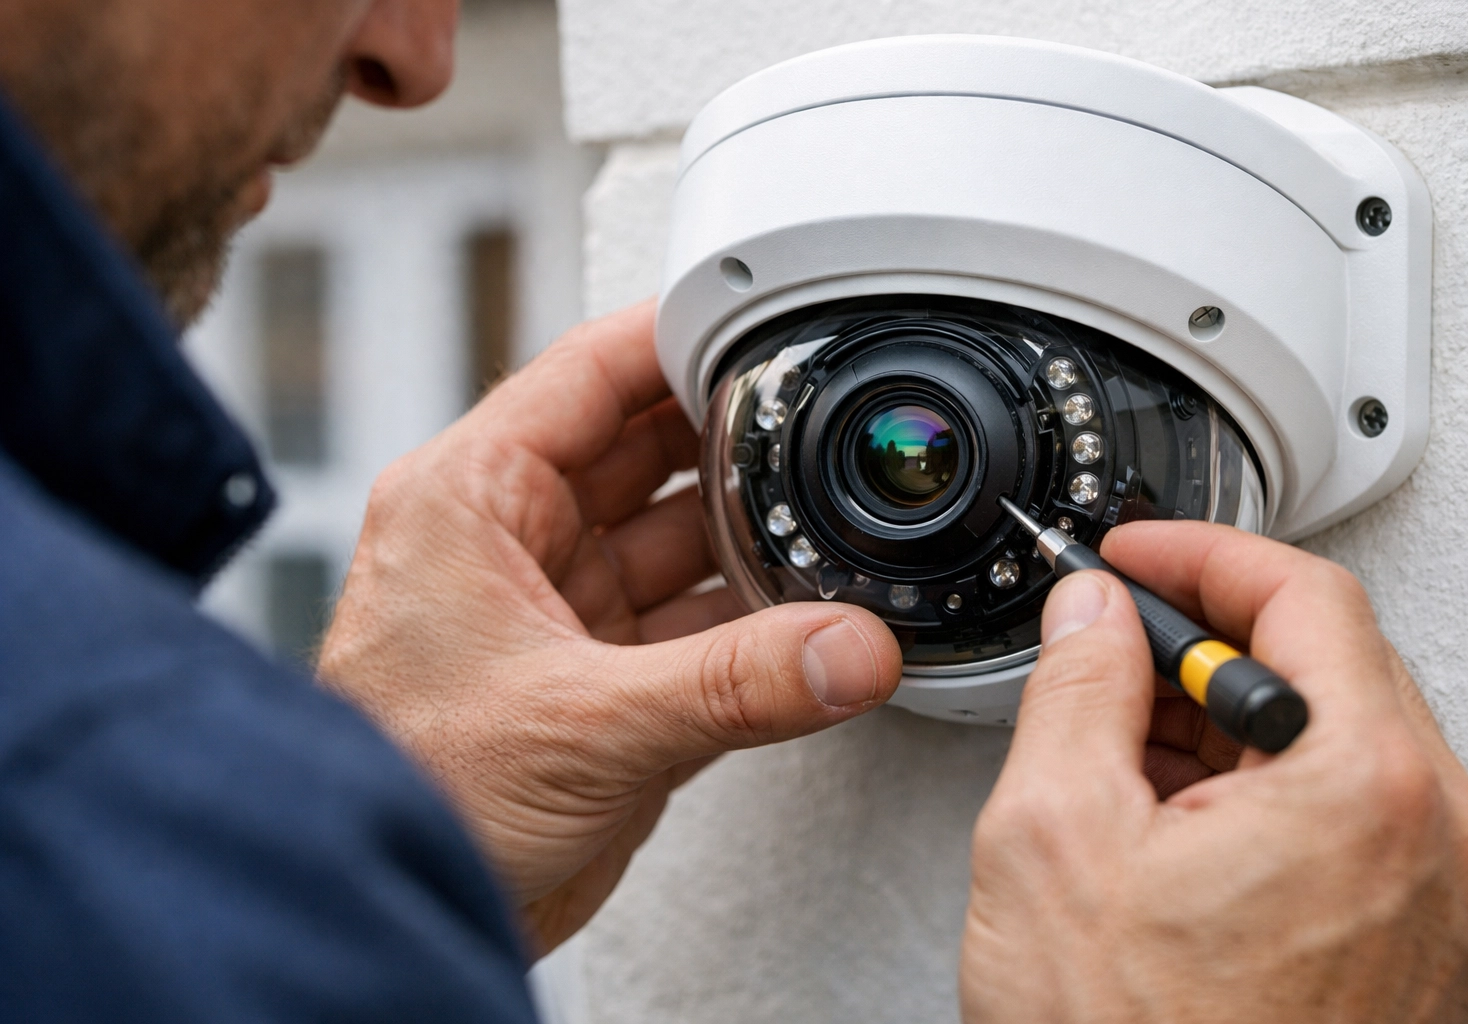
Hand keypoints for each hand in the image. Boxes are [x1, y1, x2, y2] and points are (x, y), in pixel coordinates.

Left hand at [317, 300, 904, 952]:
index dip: (676, 340)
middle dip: (732, 446)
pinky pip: (697, 626)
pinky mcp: (603, 681)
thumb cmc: (410, 791)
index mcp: (472, 500)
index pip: (587, 376)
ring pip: (681, 543)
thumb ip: (734, 684)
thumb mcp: (580, 723)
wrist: (406, 904)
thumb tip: (849, 648)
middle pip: (648, 452)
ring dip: (751, 544)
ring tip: (826, 539)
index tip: (759, 327)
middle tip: (818, 434)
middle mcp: (516, 544)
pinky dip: (753, 629)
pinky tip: (804, 627)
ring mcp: (565, 612)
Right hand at [961, 522, 1467, 1022]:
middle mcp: (1441, 841)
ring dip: (1230, 726)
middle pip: (1330, 666)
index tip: (1138, 556)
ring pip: (1341, 743)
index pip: (1303, 595)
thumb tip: (1092, 616)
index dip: (1201, 555)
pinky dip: (1267, 796)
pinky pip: (1355, 820)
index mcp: (1368, 789)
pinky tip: (1180, 833)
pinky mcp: (1427, 949)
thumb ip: (1076, 688)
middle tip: (1113, 660)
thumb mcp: (1055, 838)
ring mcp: (1447, 903)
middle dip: (1204, 647)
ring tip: (1127, 768)